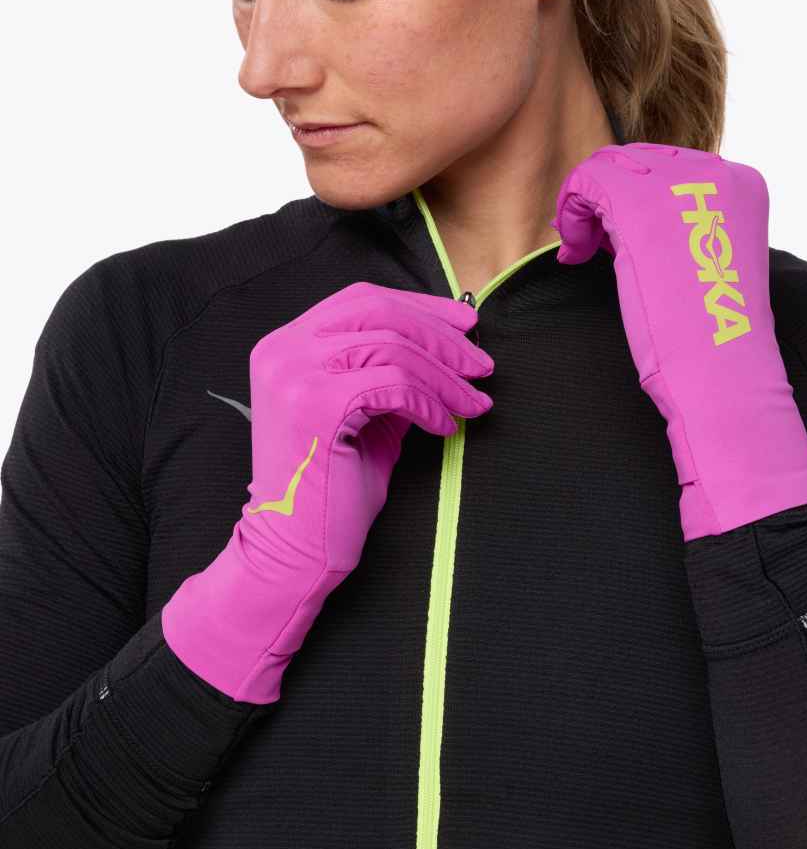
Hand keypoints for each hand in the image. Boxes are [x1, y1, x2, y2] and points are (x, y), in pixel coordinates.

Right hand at [162, 282, 493, 701]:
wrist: (292, 550)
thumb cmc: (331, 486)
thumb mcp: (364, 413)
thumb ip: (390, 372)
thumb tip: (450, 346)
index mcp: (286, 344)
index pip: (362, 299)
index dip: (421, 307)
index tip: (466, 323)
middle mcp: (283, 350)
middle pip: (380, 312)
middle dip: (442, 336)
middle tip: (481, 365)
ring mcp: (295, 374)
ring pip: (394, 349)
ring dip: (445, 377)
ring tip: (474, 404)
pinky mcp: (315, 404)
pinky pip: (393, 386)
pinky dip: (429, 404)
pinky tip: (446, 427)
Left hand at [551, 141, 806, 540]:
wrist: (719, 367)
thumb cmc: (711, 329)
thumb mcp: (707, 257)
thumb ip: (680, 222)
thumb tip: (620, 208)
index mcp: (742, 183)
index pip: (669, 164)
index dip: (631, 196)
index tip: (615, 237)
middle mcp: (715, 171)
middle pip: (635, 159)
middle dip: (604, 198)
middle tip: (589, 244)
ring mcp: (677, 182)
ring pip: (605, 167)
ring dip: (583, 207)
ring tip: (582, 251)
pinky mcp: (638, 202)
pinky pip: (584, 183)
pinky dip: (570, 215)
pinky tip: (575, 254)